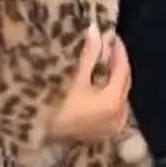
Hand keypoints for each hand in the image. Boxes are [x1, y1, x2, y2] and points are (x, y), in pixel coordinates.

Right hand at [47, 24, 130, 142]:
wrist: (41, 136)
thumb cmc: (57, 106)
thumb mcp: (74, 78)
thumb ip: (89, 55)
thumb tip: (96, 30)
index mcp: (114, 101)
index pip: (122, 70)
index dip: (119, 52)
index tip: (113, 36)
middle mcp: (119, 115)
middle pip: (124, 83)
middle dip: (118, 64)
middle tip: (110, 47)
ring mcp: (113, 126)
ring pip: (119, 95)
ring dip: (114, 79)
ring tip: (105, 61)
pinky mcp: (105, 131)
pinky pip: (114, 106)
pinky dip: (109, 93)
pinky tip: (101, 82)